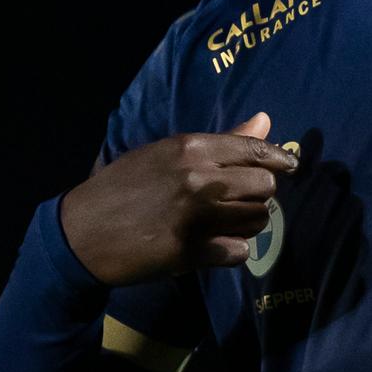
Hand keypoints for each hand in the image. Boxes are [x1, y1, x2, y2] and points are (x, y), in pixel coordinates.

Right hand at [58, 112, 297, 285]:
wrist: (82, 232)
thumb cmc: (123, 187)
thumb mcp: (166, 154)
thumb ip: (221, 141)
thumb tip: (266, 120)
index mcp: (191, 147)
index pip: (256, 150)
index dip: (280, 161)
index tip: (289, 168)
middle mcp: (199, 178)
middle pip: (265, 186)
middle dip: (259, 195)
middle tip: (241, 201)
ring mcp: (196, 216)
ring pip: (258, 220)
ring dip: (248, 224)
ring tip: (226, 224)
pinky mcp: (191, 251)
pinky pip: (239, 251)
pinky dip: (231, 251)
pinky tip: (214, 247)